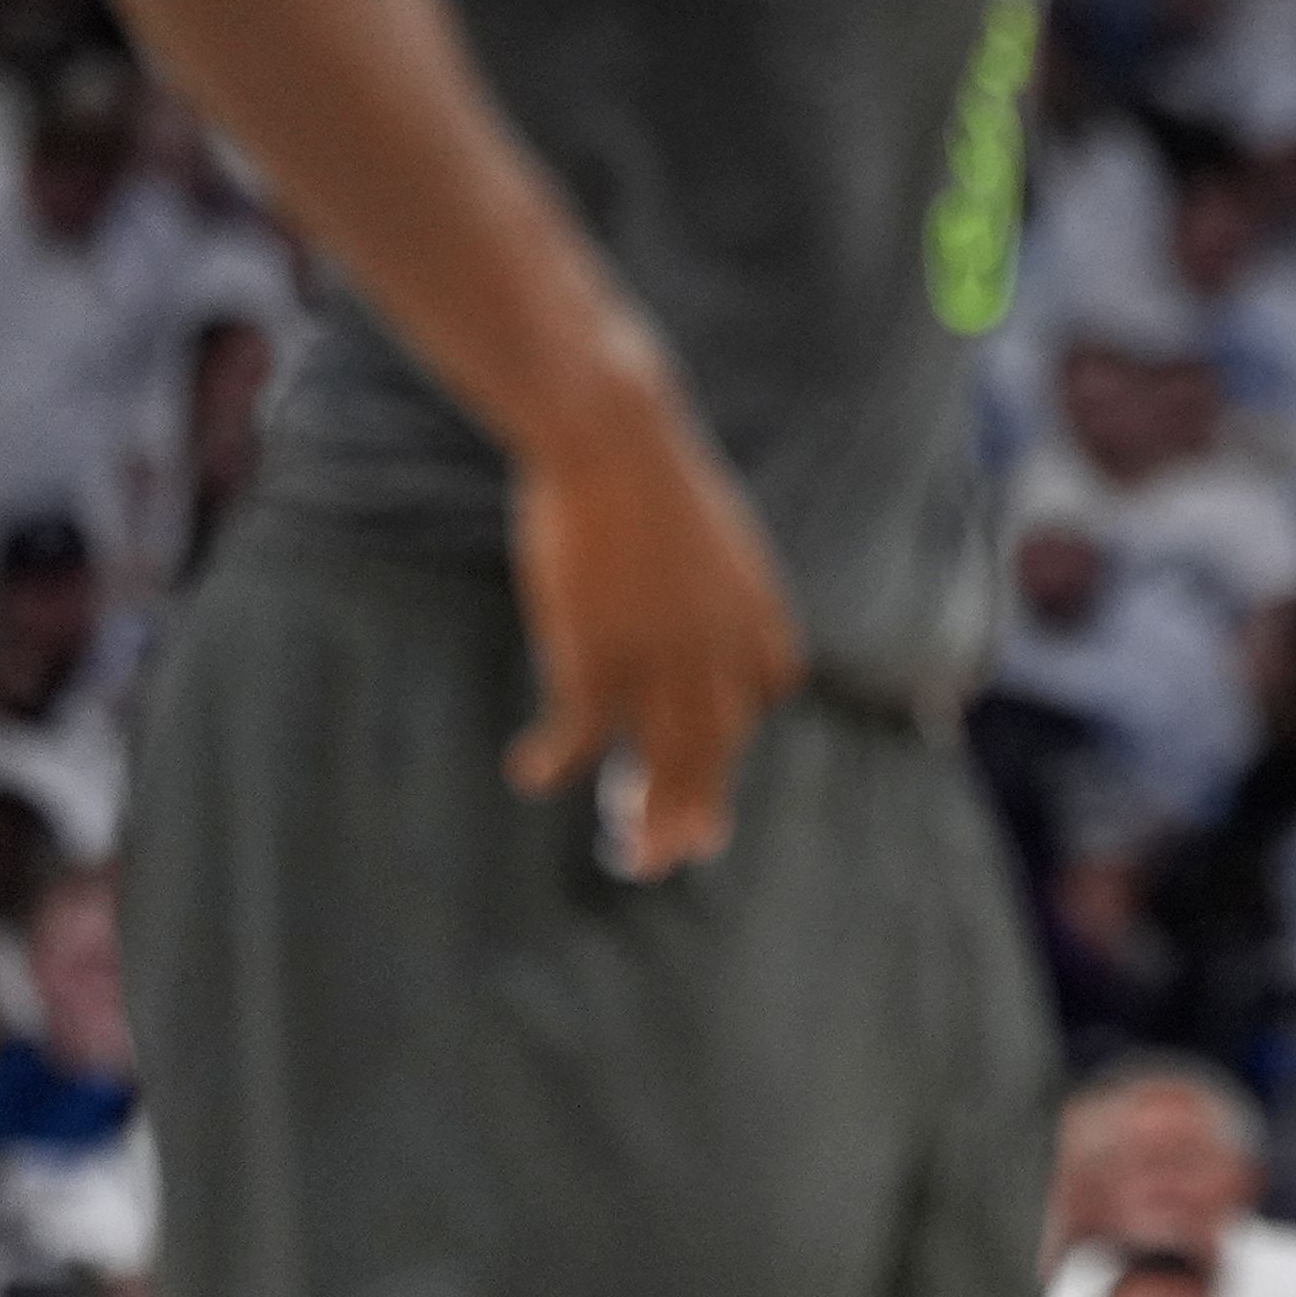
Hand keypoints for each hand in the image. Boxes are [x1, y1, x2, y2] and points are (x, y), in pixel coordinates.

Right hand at [503, 360, 805, 876]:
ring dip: (649, 820)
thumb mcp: (705, 528)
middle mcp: (723, 654)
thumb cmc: (648, 476)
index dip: (736, 721)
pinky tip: (528, 771)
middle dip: (697, 807)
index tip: (703, 743)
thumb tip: (700, 580)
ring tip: (629, 856)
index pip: (767, 690)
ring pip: (666, 766)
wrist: (615, 440)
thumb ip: (713, 578)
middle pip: (719, 748)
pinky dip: (556, 762)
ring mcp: (665, 665)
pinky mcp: (601, 661)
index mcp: (756, 612)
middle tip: (672, 854)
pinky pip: (584, 738)